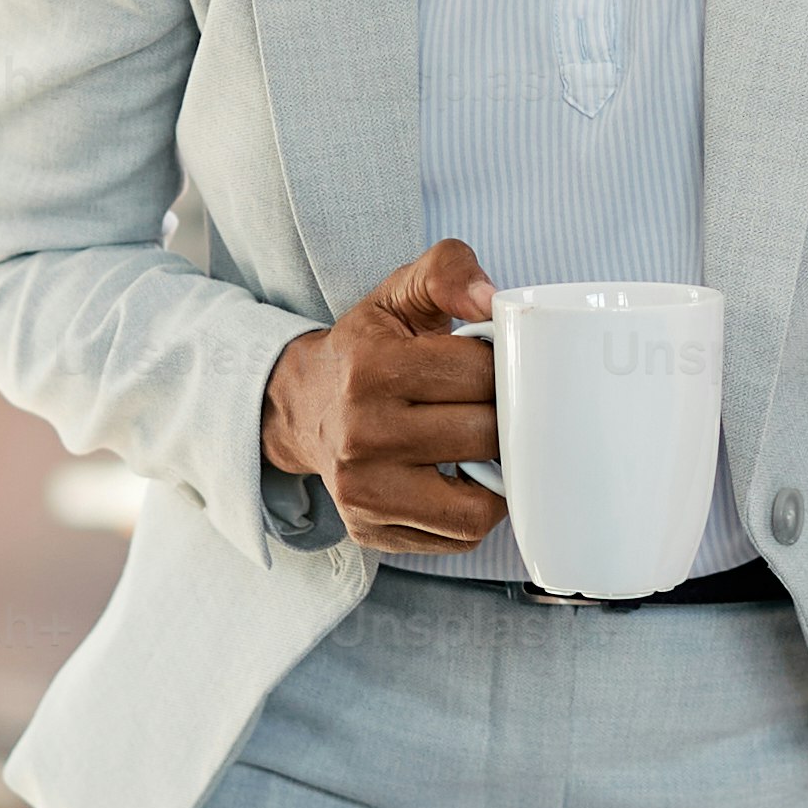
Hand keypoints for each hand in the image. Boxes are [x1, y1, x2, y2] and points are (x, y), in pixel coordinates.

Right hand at [262, 238, 507, 554]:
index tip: (496, 366)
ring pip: (478, 504)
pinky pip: (458, 535)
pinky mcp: (371, 529)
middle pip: (485, 436)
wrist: (302, 405)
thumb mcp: (398, 294)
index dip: (505, 367)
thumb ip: (448, 272)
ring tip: (488, 448)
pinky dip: (475, 509)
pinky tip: (463, 478)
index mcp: (373, 369)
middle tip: (497, 405)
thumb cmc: (365, 350)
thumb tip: (492, 299)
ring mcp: (364, 491)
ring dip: (499, 476)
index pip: (481, 374)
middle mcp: (362, 435)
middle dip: (505, 418)